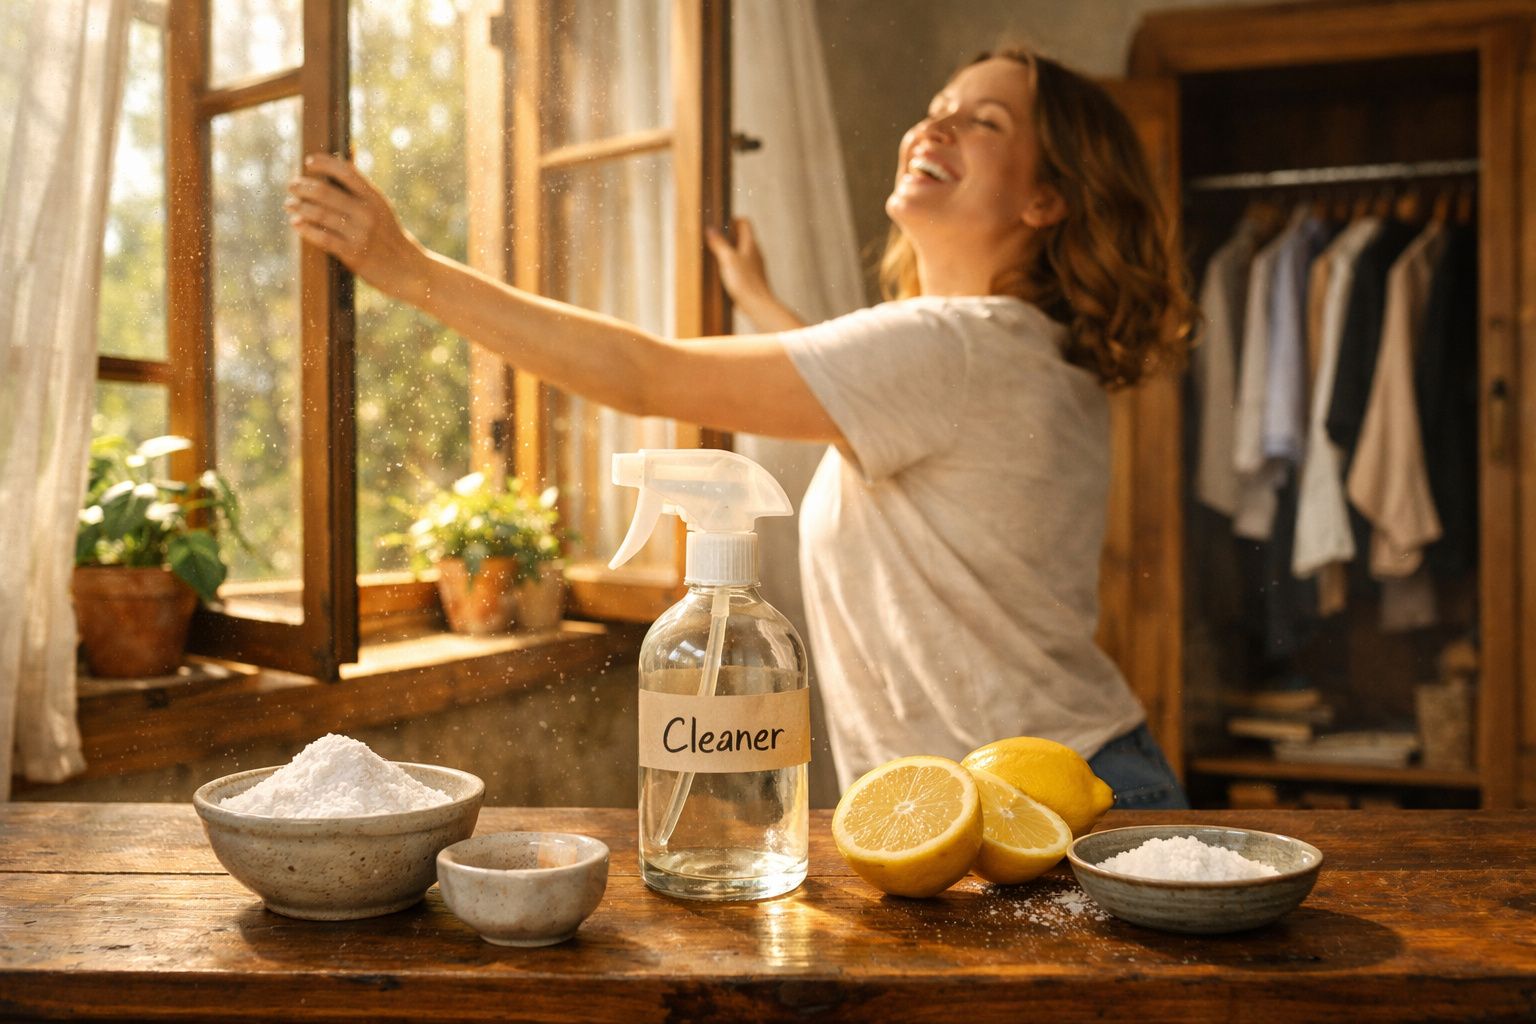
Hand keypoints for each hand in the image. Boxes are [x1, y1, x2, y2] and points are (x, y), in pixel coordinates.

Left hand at [285, 153, 424, 301]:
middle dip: (303, 186)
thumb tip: (345, 160)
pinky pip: (323, 238)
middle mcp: (368, 213)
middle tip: (292, 185)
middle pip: (326, 192)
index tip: (308, 162)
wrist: (410, 271)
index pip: (347, 172)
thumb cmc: (390, 238)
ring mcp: (360, 234)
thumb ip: (363, 191)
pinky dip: (306, 229)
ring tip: (289, 204)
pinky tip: (296, 223)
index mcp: (375, 199)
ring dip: (300, 207)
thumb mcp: (382, 210)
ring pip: (321, 214)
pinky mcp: (354, 254)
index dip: (325, 163)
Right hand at [705, 217, 804, 331]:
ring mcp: (754, 265)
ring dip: (728, 251)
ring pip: (740, 251)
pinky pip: (740, 265)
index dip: (732, 221)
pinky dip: (731, 264)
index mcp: (750, 244)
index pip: (744, 223)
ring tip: (715, 256)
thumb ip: (719, 243)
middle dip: (727, 236)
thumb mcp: (727, 259)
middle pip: (742, 236)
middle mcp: (754, 252)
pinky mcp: (751, 277)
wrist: (757, 304)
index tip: (719, 226)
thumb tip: (710, 229)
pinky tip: (722, 273)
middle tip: (713, 240)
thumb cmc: (745, 282)